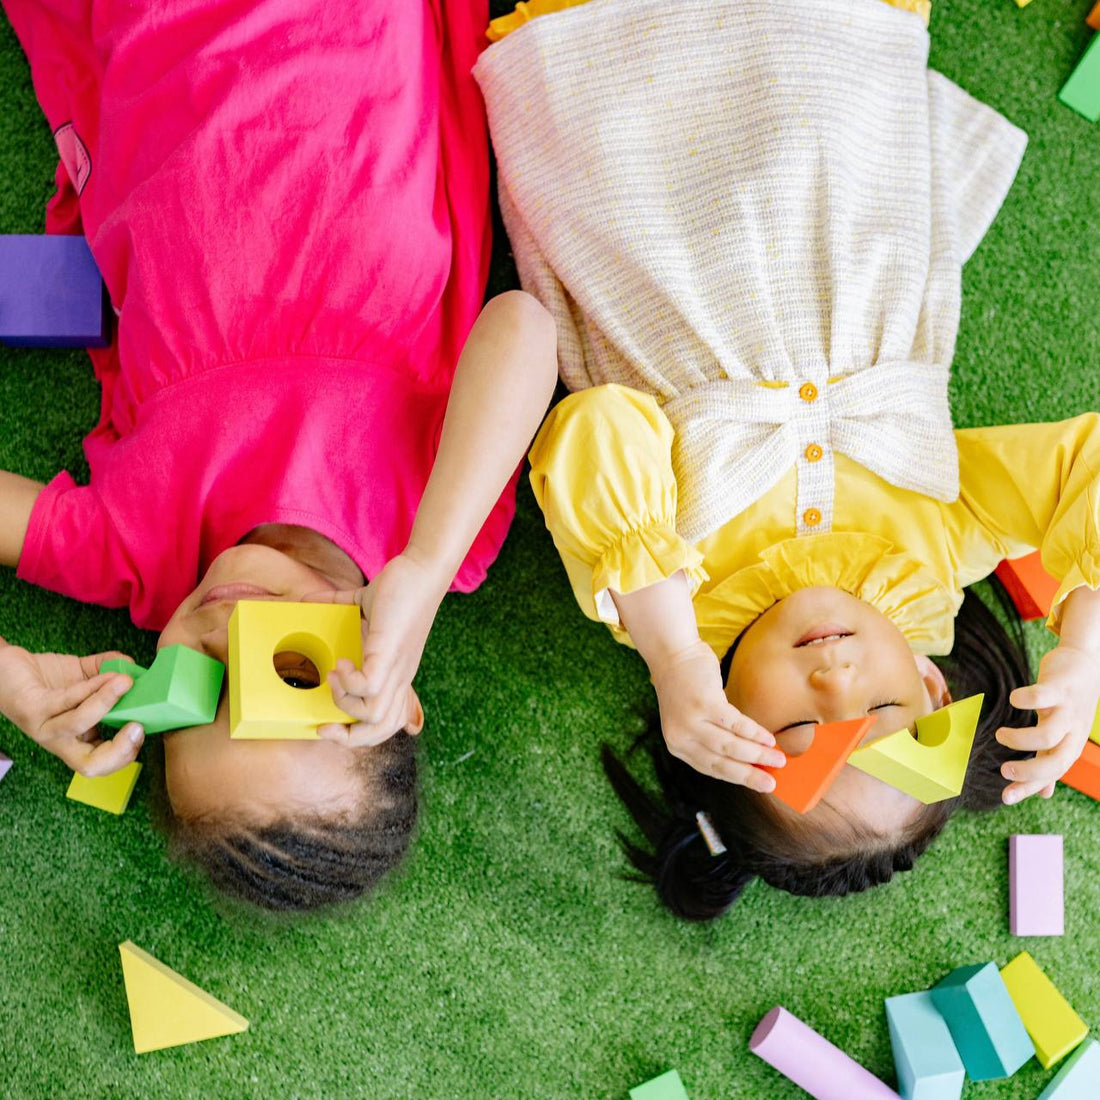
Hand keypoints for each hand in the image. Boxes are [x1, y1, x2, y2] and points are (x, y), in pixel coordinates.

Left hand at [0, 640, 143, 775]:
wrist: (8, 666)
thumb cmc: (46, 677)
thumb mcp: (86, 676)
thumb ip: (110, 672)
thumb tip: (134, 668)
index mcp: (77, 739)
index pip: (101, 763)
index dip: (125, 755)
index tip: (142, 728)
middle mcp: (60, 740)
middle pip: (89, 765)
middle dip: (119, 751)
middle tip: (138, 726)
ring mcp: (43, 728)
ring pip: (78, 725)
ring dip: (106, 703)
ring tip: (126, 683)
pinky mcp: (32, 709)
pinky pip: (67, 700)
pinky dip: (92, 687)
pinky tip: (109, 674)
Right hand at [305, 550, 445, 745]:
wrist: (423, 570)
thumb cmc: (401, 588)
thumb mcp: (365, 608)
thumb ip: (337, 605)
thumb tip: (307, 600)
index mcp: (394, 674)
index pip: (386, 722)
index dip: (359, 732)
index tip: (328, 724)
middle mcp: (399, 677)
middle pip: (382, 729)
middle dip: (348, 737)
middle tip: (324, 724)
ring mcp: (397, 667)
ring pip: (376, 716)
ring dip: (345, 702)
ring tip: (334, 675)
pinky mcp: (390, 652)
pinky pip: (371, 686)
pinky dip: (350, 681)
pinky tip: (341, 661)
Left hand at [650, 641, 784, 790]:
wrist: (672, 653)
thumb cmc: (687, 686)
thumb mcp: (691, 718)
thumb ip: (712, 737)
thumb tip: (750, 756)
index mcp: (677, 745)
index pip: (711, 768)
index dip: (737, 777)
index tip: (758, 785)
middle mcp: (681, 736)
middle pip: (721, 762)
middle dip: (750, 775)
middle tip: (771, 784)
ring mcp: (691, 720)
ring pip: (730, 746)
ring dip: (758, 755)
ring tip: (778, 759)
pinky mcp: (704, 703)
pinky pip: (735, 724)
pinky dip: (754, 733)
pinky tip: (769, 739)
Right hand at [997, 643, 1099, 803]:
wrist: (1087, 666)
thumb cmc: (1069, 705)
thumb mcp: (1063, 736)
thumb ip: (1051, 762)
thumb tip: (1045, 795)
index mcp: (1070, 746)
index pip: (1052, 775)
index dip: (1029, 788)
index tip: (1004, 797)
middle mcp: (1071, 732)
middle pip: (1056, 762)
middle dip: (1028, 771)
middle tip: (1003, 769)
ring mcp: (1066, 710)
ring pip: (1047, 734)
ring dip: (1019, 739)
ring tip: (999, 735)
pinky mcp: (1059, 687)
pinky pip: (1041, 696)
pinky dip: (1022, 700)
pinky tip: (1012, 699)